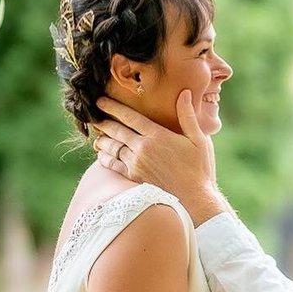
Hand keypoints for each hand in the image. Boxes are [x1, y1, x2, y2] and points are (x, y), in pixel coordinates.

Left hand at [93, 90, 228, 224]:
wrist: (195, 199)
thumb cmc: (199, 169)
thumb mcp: (199, 139)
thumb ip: (187, 115)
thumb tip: (184, 92)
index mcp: (157, 136)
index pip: (129, 117)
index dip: (113, 107)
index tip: (101, 101)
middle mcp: (143, 148)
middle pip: (117, 131)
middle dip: (103, 122)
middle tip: (93, 116)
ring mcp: (137, 164)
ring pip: (113, 148)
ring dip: (103, 140)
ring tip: (97, 135)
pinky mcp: (135, 178)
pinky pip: (114, 165)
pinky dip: (105, 159)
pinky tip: (101, 155)